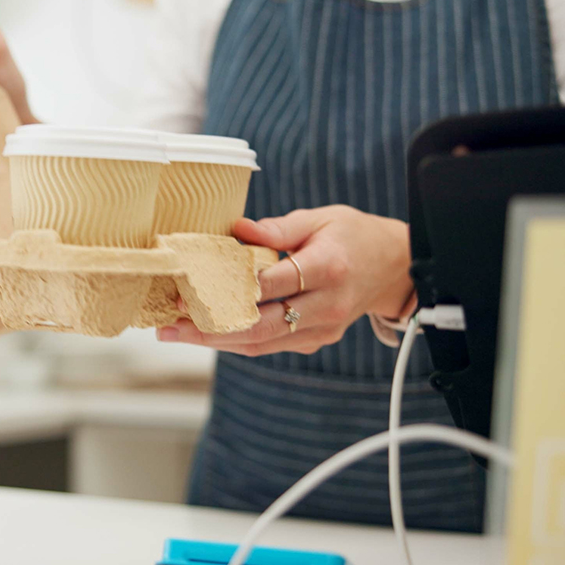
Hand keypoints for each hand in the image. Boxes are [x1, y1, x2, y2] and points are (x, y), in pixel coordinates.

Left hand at [157, 205, 414, 355]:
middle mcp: (326, 304)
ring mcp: (322, 328)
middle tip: (170, 325)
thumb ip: (277, 228)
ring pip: (261, 341)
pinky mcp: (315, 341)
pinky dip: (235, 340)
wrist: (394, 269)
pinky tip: (204, 332)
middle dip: (210, 328)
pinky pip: (269, 345)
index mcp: (329, 267)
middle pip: (261, 324)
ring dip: (215, 339)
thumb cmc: (352, 237)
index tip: (191, 291)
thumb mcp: (320, 219)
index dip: (230, 290)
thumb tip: (235, 230)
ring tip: (175, 332)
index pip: (273, 284)